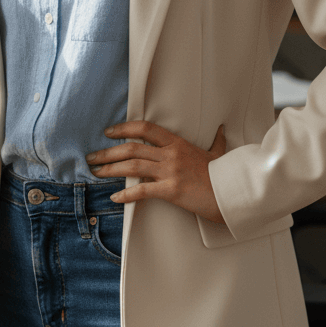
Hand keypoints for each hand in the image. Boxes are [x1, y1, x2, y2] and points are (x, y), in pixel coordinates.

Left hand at [86, 120, 227, 223]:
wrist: (233, 193)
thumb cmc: (224, 175)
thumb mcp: (219, 154)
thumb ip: (217, 142)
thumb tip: (222, 130)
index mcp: (178, 143)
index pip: (145, 128)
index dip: (124, 128)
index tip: (109, 132)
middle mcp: (171, 154)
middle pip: (132, 148)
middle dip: (108, 152)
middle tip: (92, 157)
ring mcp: (170, 171)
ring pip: (132, 166)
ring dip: (110, 169)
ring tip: (96, 173)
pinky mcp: (171, 190)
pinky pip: (142, 191)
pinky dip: (126, 195)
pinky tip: (115, 198)